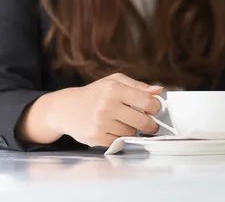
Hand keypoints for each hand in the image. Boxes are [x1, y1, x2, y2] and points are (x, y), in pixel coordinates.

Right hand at [48, 73, 162, 146]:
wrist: (66, 109)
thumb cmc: (95, 93)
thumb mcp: (115, 82)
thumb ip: (138, 86)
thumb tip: (159, 90)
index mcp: (115, 89)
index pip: (148, 102)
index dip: (155, 107)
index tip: (153, 109)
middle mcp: (107, 105)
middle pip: (143, 122)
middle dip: (150, 125)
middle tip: (149, 124)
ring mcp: (101, 123)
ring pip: (132, 133)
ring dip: (132, 130)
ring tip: (122, 122)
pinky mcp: (96, 138)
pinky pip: (119, 142)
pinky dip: (120, 138)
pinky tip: (113, 130)